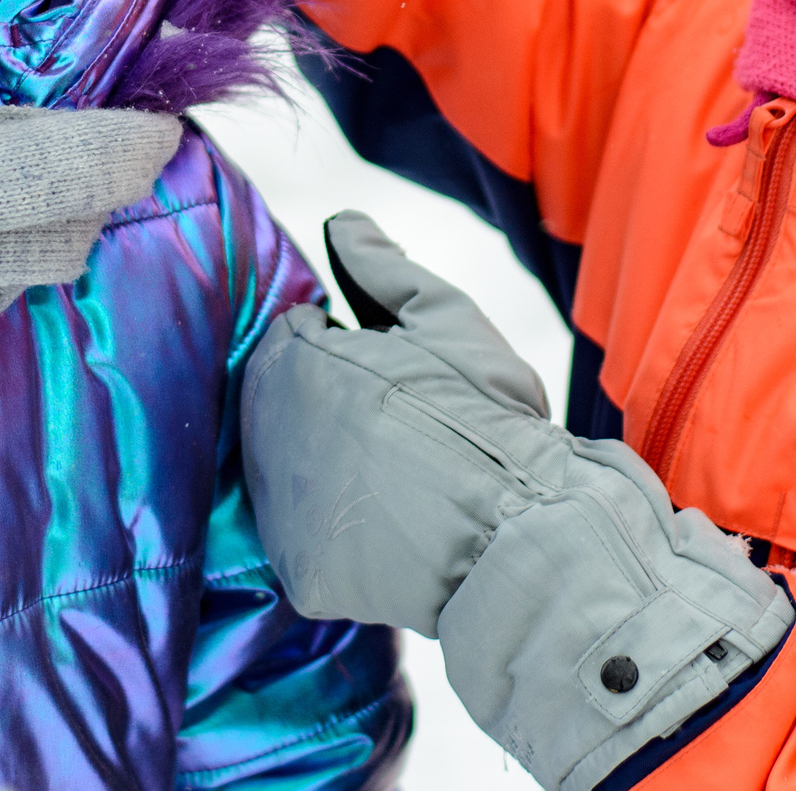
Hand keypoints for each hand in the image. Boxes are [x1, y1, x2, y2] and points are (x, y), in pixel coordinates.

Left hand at [243, 213, 795, 790]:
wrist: (525, 529)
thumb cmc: (490, 415)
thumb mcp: (447, 319)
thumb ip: (380, 268)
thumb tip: (339, 223)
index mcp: (299, 366)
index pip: (291, 337)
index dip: (341, 342)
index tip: (388, 364)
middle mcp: (271, 439)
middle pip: (276, 402)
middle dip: (324, 399)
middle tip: (397, 419)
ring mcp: (280, 513)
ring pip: (284, 471)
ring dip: (324, 463)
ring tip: (398, 470)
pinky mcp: (300, 573)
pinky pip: (304, 541)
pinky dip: (337, 532)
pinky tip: (390, 522)